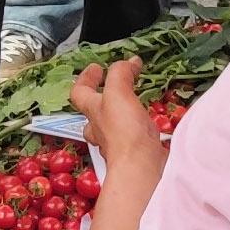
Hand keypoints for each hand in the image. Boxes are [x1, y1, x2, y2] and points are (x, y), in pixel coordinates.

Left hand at [70, 59, 169, 187]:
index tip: (96, 67)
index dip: (85, 78)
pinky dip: (139, 128)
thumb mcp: (117, 93)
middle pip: (94, 113)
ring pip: (113, 127)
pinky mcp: (136, 153)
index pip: (79, 92)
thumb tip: (127, 63)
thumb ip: (120, 74)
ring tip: (134, 103)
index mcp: (93, 112)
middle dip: (102, 99)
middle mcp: (101, 130)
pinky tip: (150, 124)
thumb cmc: (124, 132)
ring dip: (121, 114)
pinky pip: (134, 138)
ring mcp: (118, 144)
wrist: (141, 166)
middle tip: (114, 88)